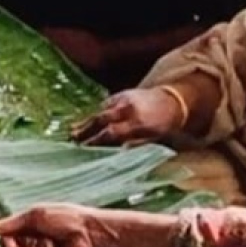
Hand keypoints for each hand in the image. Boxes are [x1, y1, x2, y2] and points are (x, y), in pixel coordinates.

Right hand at [69, 88, 186, 145]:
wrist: (173, 99)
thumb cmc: (164, 125)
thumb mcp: (154, 138)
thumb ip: (135, 144)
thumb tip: (117, 153)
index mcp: (138, 123)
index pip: (112, 132)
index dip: (96, 140)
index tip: (84, 148)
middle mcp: (128, 108)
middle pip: (101, 119)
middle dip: (85, 129)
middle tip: (72, 139)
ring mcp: (123, 99)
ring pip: (100, 110)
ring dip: (86, 121)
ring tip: (72, 131)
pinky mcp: (121, 94)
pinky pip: (104, 105)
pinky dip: (94, 113)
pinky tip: (85, 122)